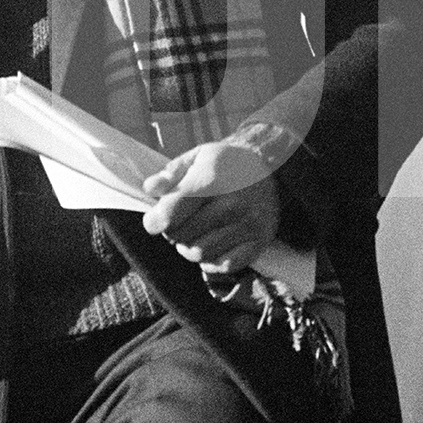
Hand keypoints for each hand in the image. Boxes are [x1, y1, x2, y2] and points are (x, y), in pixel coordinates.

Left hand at [141, 141, 280, 274]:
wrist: (272, 167)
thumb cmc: (226, 163)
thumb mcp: (198, 157)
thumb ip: (171, 174)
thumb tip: (151, 189)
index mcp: (213, 179)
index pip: (171, 214)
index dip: (155, 220)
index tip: (154, 219)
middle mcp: (232, 204)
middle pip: (182, 237)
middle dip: (173, 232)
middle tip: (180, 222)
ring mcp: (248, 225)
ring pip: (200, 254)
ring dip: (190, 247)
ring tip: (196, 232)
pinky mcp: (259, 241)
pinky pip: (223, 265)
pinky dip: (211, 260)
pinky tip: (213, 244)